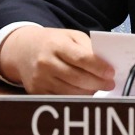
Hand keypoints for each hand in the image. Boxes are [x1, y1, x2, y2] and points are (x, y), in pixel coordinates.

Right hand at [0, 27, 115, 94]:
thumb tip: (105, 63)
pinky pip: (61, 98)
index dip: (99, 67)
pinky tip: (84, 92)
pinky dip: (76, 97)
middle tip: (110, 83)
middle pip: (77, 78)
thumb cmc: (53, 42)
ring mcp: (40, 79)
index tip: (111, 72)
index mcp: (57, 45)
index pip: (81, 58)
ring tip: (98, 88)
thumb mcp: (71, 36)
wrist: (23, 50)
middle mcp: (46, 63)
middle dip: (97, 83)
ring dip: (89, 92)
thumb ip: (88, 48)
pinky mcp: (37, 92)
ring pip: (70, 91)